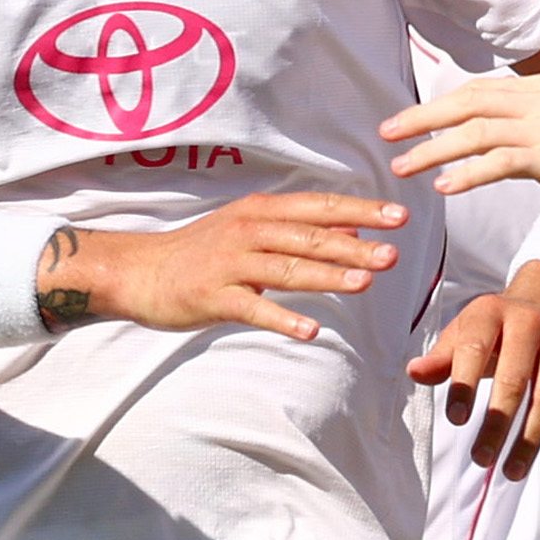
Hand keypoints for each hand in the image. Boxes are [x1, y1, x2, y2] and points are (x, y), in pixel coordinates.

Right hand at [63, 192, 403, 340]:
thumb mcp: (251, 231)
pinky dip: (282, 319)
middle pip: (309, 237)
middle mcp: (248, 231)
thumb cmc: (201, 251)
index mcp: (260, 211)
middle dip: (354, 247)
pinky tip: (311, 331)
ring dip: (327, 276)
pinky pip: (253, 309)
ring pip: (286, 269)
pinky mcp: (213, 296)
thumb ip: (300, 231)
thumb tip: (354, 233)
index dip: (360, 211)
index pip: (319, 207)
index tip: (399, 216)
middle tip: (393, 255)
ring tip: (365, 285)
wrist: (139, 271)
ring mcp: (230, 263)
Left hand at [383, 74, 539, 224]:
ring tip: (401, 167)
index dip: (441, 103)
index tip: (409, 119)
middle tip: (385, 133)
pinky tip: (443, 187)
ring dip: (432, 149)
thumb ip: (539, 127)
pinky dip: (465, 173)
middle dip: (422, 117)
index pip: (481, 90)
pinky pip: (497, 161)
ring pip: (475, 131)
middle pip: (467, 101)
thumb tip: (501, 143)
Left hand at [411, 265, 539, 479]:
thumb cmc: (496, 328)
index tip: (454, 422)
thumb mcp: (465, 332)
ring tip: (511, 473)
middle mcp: (530, 323)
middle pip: (515, 379)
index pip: (474, 349)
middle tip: (480, 459)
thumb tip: (414, 372)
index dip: (464, 385)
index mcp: (492, 312)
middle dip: (497, 424)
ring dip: (530, 440)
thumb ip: (442, 356)